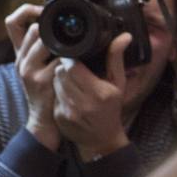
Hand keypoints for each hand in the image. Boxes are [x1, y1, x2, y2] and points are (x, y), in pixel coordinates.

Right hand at [6, 4, 59, 149]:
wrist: (44, 121)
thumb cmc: (45, 92)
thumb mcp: (36, 68)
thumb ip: (40, 48)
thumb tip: (52, 25)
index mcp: (19, 54)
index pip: (12, 22)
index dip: (27, 10)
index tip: (43, 10)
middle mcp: (20, 60)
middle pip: (31, 29)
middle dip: (50, 27)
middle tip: (64, 29)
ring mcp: (29, 70)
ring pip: (44, 40)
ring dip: (60, 41)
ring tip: (71, 45)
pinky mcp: (41, 81)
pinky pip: (58, 59)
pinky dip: (69, 58)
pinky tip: (76, 62)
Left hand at [52, 36, 130, 160]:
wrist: (101, 140)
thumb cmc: (111, 109)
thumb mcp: (117, 84)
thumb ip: (116, 58)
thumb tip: (124, 36)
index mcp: (99, 93)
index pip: (73, 67)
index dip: (71, 60)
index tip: (75, 58)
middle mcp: (83, 103)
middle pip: (61, 73)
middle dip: (64, 68)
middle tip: (73, 69)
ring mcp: (69, 112)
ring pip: (55, 82)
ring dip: (60, 79)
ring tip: (71, 82)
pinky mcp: (59, 117)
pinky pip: (53, 95)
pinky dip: (58, 92)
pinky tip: (67, 95)